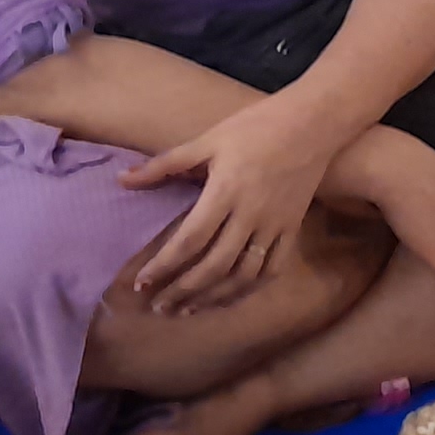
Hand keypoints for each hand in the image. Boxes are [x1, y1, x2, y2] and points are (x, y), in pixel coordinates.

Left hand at [121, 98, 340, 312]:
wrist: (313, 123)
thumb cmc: (255, 127)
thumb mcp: (207, 140)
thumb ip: (164, 165)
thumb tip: (122, 180)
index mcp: (225, 192)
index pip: (190, 240)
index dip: (164, 265)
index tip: (142, 283)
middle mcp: (250, 215)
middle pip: (214, 266)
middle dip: (183, 291)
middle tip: (159, 307)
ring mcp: (275, 225)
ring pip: (244, 275)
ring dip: (214, 298)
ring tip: (189, 310)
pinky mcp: (293, 228)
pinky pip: (273, 268)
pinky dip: (250, 288)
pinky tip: (230, 297)